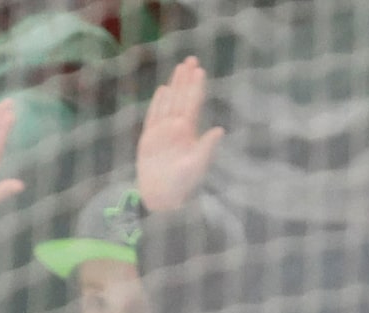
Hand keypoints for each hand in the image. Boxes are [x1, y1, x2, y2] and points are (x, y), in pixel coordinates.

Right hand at [137, 58, 224, 214]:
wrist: (161, 197)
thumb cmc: (182, 184)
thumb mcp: (197, 165)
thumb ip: (206, 147)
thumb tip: (220, 130)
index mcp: (188, 132)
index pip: (193, 104)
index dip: (196, 87)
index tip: (199, 70)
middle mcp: (176, 128)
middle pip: (181, 98)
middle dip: (185, 80)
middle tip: (191, 59)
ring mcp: (161, 132)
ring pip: (168, 103)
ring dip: (174, 86)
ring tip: (179, 68)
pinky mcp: (148, 139)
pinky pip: (153, 116)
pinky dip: (157, 104)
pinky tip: (163, 90)